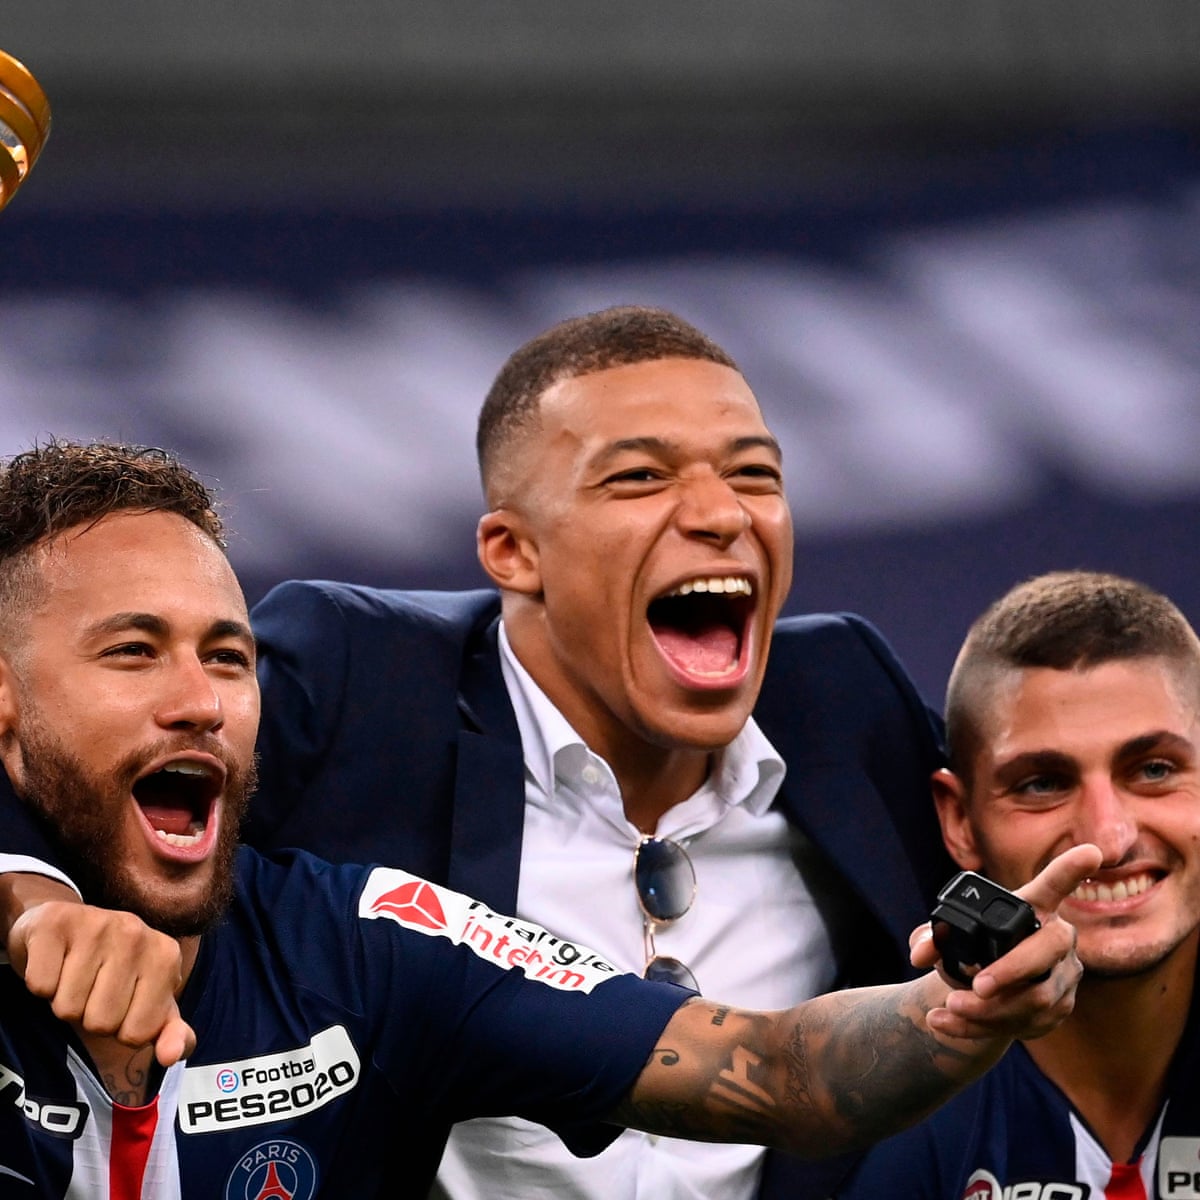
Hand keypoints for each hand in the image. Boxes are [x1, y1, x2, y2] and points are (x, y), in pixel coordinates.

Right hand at [8, 898, 195, 1066]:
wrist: (70, 927)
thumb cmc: (113, 972)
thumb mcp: (149, 1000)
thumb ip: (168, 1031)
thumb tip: (171, 1056)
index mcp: (166, 956)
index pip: (137, 1035)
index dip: (121, 1030)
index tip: (120, 1003)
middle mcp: (136, 932)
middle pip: (100, 1023)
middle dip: (90, 1016)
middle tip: (92, 988)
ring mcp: (97, 923)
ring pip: (68, 1008)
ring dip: (64, 1001)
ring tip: (73, 976)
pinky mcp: (56, 922)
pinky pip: (40, 986)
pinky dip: (41, 984)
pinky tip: (54, 963)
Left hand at [910, 842, 1101, 1041]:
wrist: (980, 992)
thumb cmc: (969, 950)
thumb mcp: (947, 939)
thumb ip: (931, 937)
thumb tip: (920, 952)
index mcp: (1032, 907)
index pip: (1054, 884)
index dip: (1071, 869)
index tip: (1090, 851)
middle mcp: (1057, 937)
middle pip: (1047, 950)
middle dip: (1012, 971)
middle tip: (976, 987)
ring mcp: (1064, 975)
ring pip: (1037, 998)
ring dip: (989, 1010)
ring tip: (948, 1009)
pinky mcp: (1060, 1008)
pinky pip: (1027, 1023)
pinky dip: (981, 1028)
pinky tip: (948, 1024)